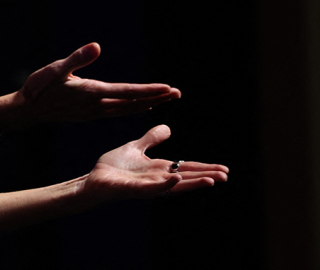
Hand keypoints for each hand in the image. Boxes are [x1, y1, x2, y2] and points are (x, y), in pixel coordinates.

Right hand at [7, 43, 180, 126]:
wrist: (27, 110)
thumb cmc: (39, 86)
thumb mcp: (55, 69)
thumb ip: (77, 58)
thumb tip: (97, 46)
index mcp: (91, 93)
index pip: (127, 92)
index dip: (149, 91)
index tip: (168, 89)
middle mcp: (97, 105)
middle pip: (132, 103)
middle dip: (156, 98)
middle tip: (178, 94)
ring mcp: (94, 112)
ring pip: (127, 109)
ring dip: (148, 104)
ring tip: (166, 99)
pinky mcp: (91, 114)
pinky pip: (118, 112)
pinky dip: (133, 108)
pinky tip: (141, 106)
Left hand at [80, 125, 228, 202]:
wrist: (93, 178)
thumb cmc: (113, 167)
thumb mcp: (136, 147)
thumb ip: (151, 139)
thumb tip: (169, 128)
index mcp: (158, 169)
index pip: (186, 167)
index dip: (204, 168)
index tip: (224, 169)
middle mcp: (156, 179)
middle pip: (186, 177)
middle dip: (205, 176)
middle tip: (226, 176)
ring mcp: (147, 186)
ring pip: (174, 185)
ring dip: (192, 183)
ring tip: (212, 181)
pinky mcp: (134, 190)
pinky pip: (152, 188)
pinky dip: (165, 184)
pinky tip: (176, 179)